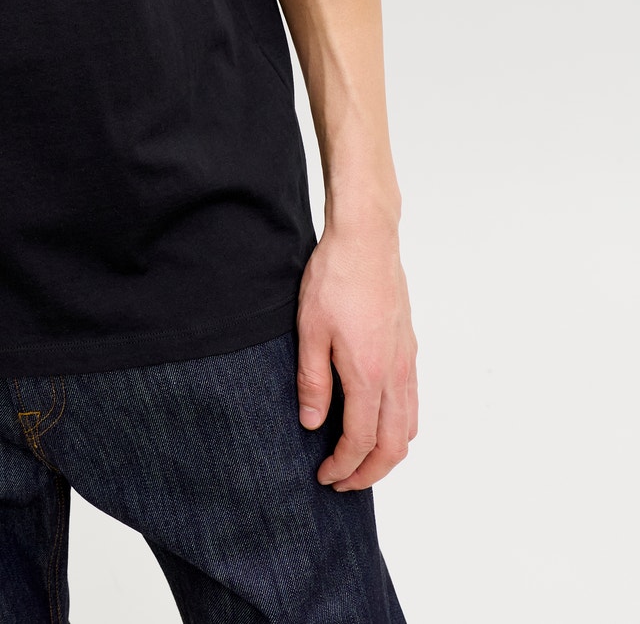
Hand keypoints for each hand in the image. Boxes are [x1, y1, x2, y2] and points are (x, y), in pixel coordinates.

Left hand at [295, 221, 417, 490]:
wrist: (367, 239)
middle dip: (369, 473)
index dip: (343, 466)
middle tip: (343, 483)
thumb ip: (312, 381)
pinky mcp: (409, 349)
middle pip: (394, 446)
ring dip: (388, 454)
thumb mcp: (309, 330)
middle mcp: (395, 374)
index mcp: (368, 374)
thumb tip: (311, 424)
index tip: (324, 476)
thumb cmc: (335, 278)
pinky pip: (413, 403)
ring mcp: (407, 362)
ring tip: (360, 460)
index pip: (360, 440)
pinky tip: (378, 422)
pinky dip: (400, 427)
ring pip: (409, 427)